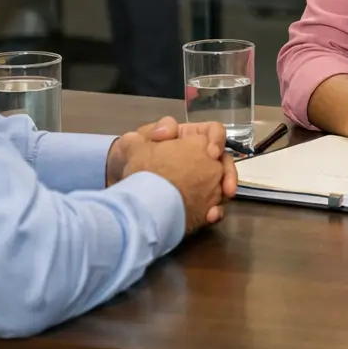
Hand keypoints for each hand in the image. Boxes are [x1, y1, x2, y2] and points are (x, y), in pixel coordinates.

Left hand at [115, 133, 231, 233]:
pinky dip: (213, 212)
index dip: (217, 140)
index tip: (211, 153)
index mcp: (188, 139)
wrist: (118, 193)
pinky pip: (212, 206)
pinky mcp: (195, 203)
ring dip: (223, 196)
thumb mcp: (135, 141)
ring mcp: (198, 182)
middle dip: (228, 174)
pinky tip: (209, 217)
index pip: (212, 132)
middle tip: (227, 189)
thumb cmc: (127, 162)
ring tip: (216, 209)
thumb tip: (165, 132)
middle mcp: (198, 158)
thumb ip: (153, 131)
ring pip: (222, 185)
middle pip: (224, 161)